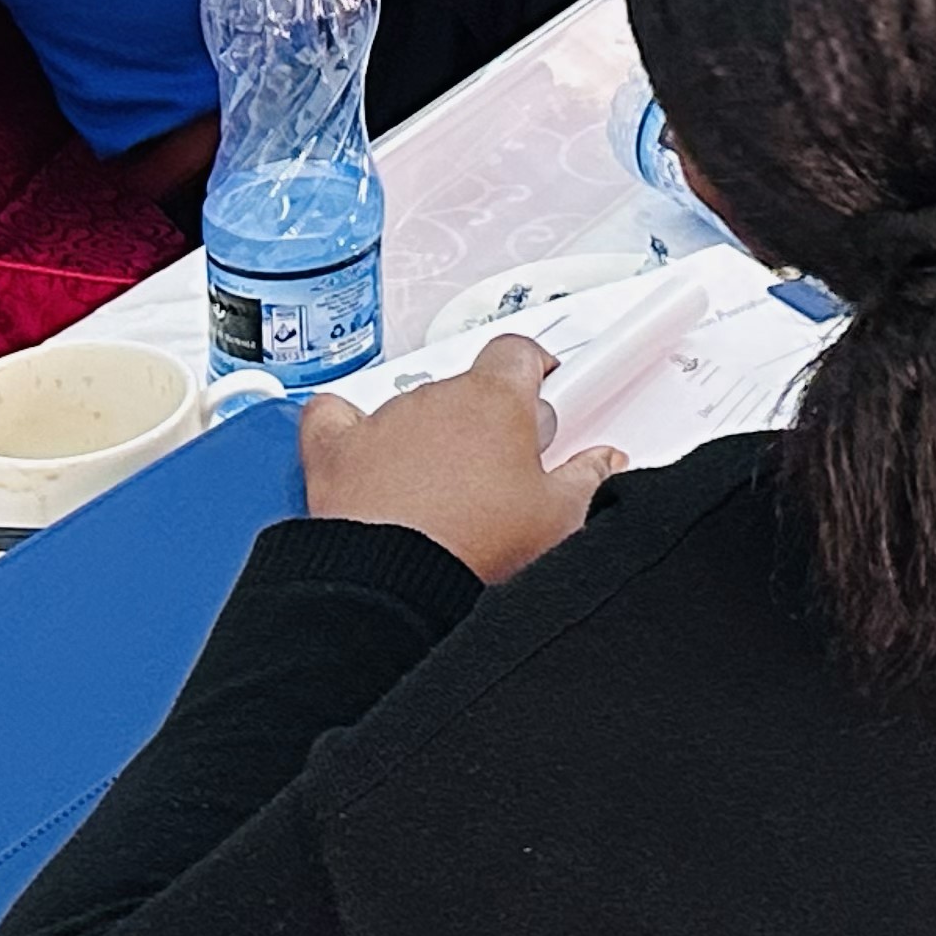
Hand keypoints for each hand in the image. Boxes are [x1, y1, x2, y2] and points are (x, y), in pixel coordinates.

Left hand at [297, 335, 622, 587]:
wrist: (390, 583)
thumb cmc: (470, 545)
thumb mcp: (557, 518)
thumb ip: (588, 478)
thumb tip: (603, 464)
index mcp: (496, 398)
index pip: (520, 352)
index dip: (536, 370)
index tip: (544, 396)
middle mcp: (438, 396)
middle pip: (469, 385)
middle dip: (486, 419)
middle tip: (502, 468)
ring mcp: (384, 420)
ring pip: (413, 407)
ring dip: (429, 436)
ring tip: (441, 491)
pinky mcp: (337, 450)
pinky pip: (332, 417)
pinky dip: (346, 428)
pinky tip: (362, 448)